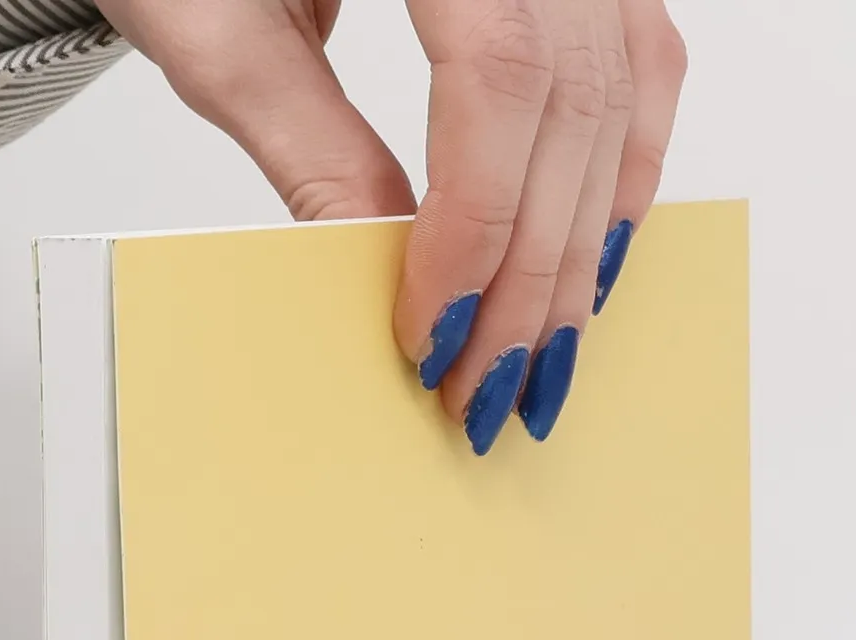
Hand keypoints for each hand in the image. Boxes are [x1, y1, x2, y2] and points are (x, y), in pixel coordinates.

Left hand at [93, 0, 687, 451]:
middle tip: (489, 386)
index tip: (433, 333)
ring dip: (584, 241)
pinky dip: (615, 167)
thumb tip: (384, 268)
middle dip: (533, 270)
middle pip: (570, 100)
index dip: (475, 225)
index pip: (496, 78)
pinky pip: (635, 60)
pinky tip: (588, 252)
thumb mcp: (220, 25)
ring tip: (540, 351)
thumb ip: (310, 145)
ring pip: (619, 93)